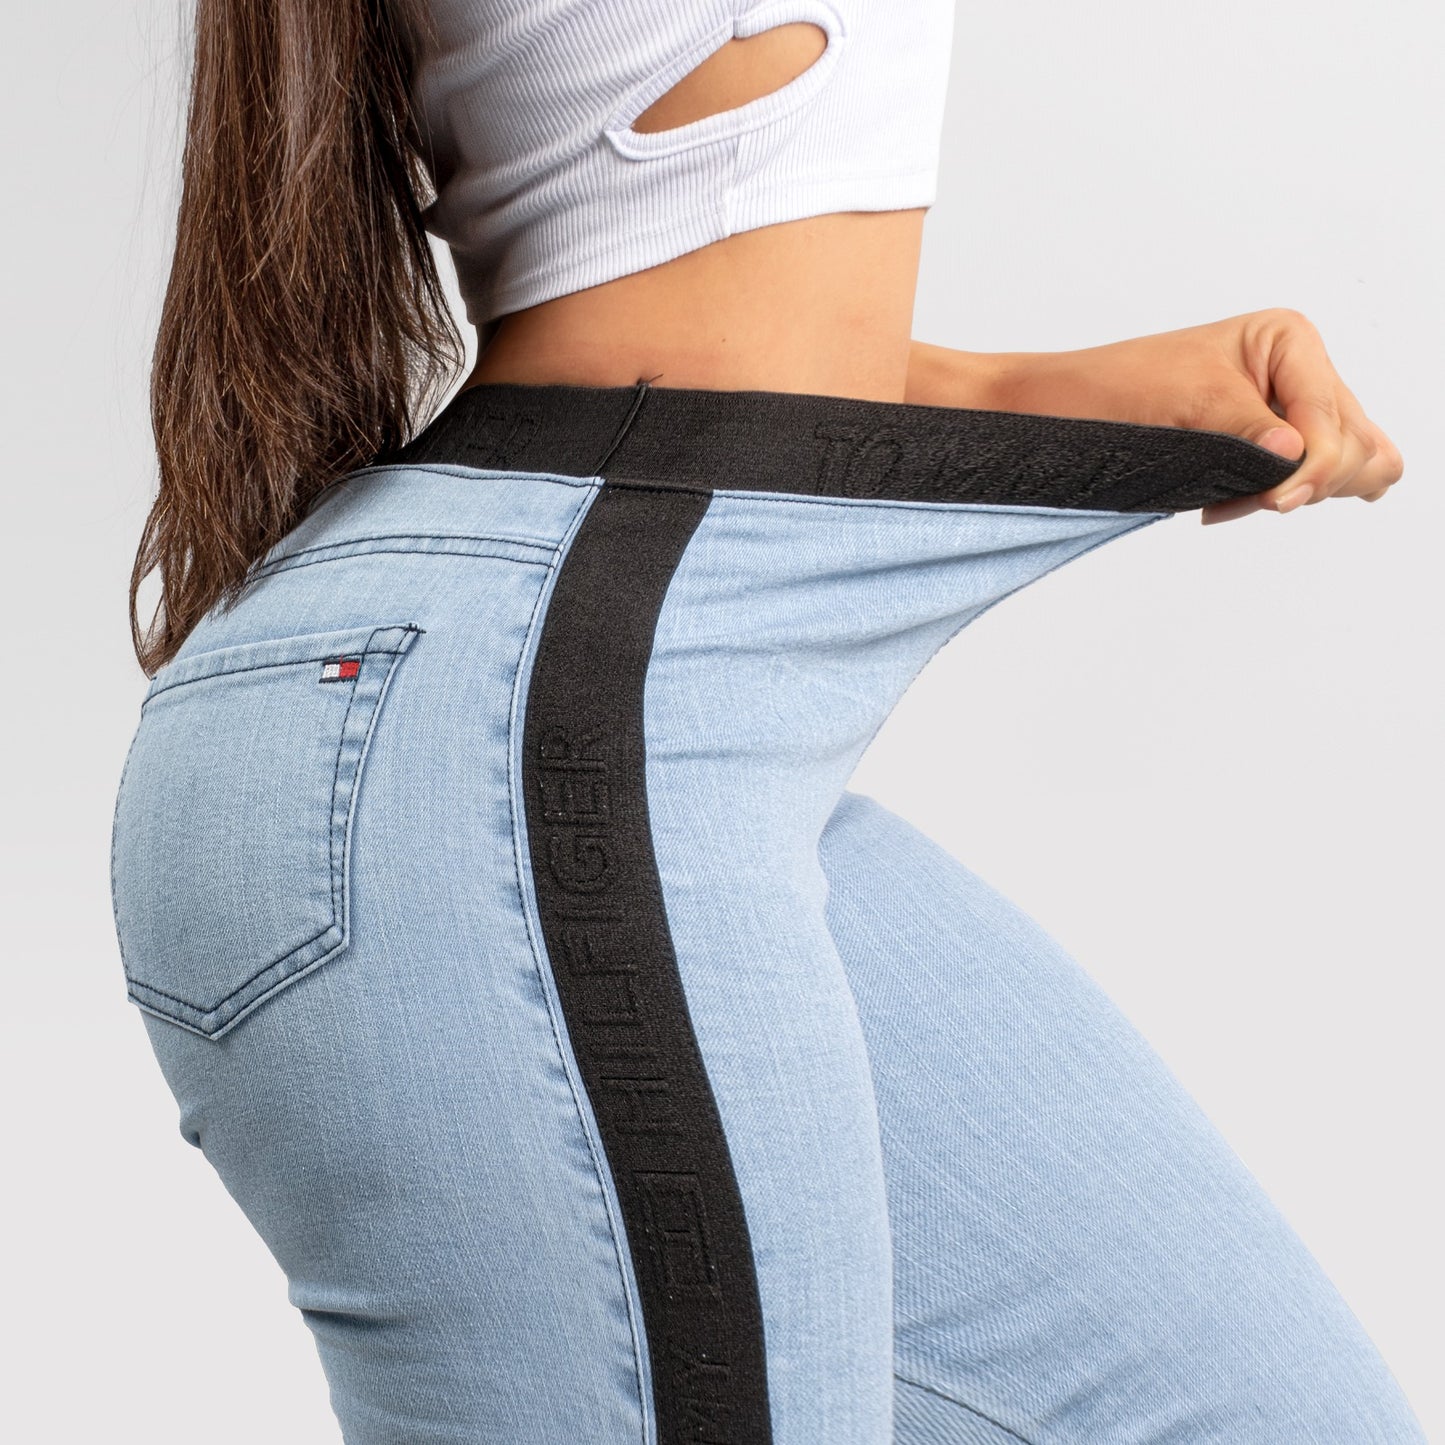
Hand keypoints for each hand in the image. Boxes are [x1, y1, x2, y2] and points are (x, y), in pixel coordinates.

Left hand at [908, 311, 1404, 523]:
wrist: (1055, 409)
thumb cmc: (1108, 391)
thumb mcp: (1185, 405)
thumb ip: (1248, 430)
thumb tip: (1298, 457)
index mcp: (1287, 339)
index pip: (1334, 424)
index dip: (1309, 470)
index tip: (1268, 502)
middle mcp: (1295, 370)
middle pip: (1358, 447)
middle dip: (1307, 482)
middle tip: (1241, 500)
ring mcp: (1284, 410)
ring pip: (1348, 468)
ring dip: (1297, 494)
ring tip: (1228, 499)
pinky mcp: (1261, 445)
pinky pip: (1310, 482)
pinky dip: (1280, 499)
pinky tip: (1227, 503)